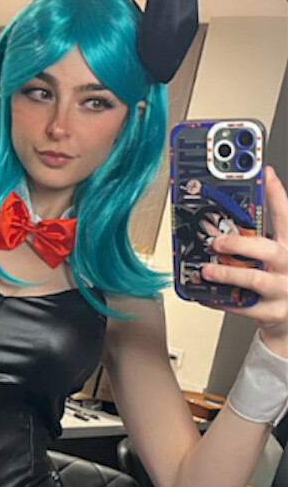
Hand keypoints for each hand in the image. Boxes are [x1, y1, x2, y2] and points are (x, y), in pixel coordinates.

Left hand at [201, 166, 287, 356]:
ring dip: (227, 273)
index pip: (285, 218)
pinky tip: (206, 295)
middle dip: (239, 243)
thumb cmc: (279, 284)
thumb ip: (257, 240)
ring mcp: (282, 290)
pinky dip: (221, 300)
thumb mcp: (276, 257)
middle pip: (268, 249)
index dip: (276, 194)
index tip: (265, 174)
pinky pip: (243, 307)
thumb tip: (227, 223)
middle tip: (216, 241)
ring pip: (254, 279)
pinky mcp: (272, 312)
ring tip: (206, 270)